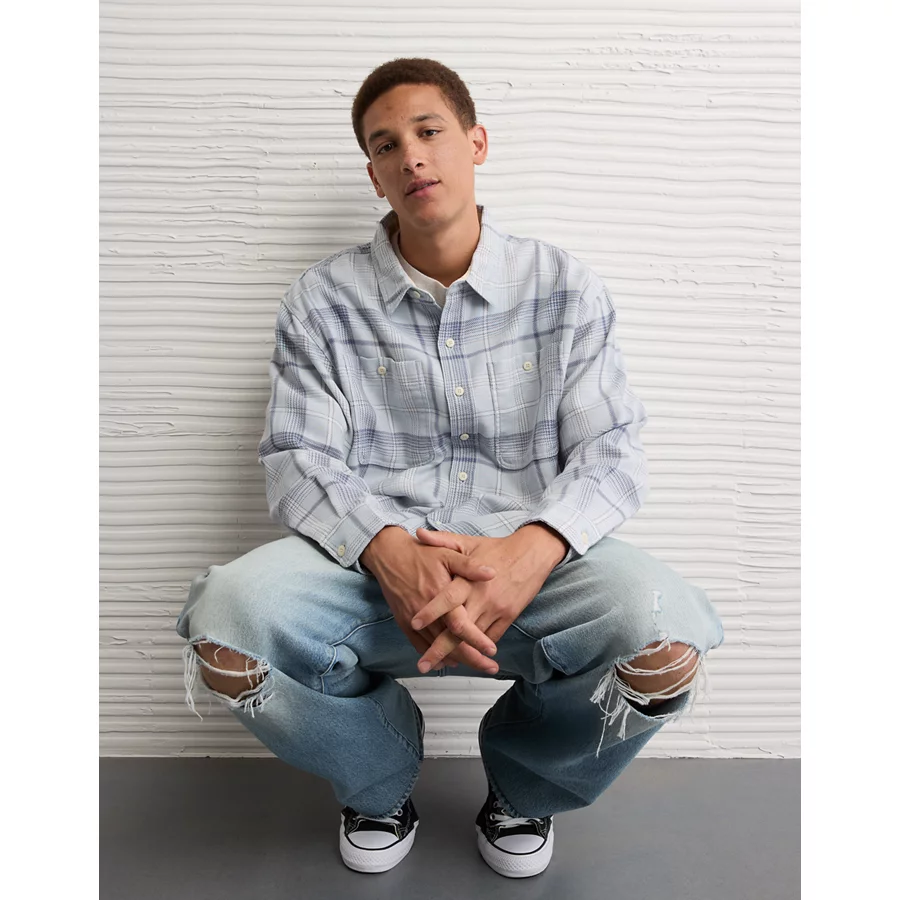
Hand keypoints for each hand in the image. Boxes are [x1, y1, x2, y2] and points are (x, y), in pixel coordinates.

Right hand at [363, 527, 501, 672]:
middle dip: (472, 658)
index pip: (461, 625)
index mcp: (440, 595)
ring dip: (457, 659)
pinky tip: (448, 661)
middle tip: (490, 667)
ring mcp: (413, 619)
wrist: (389, 555)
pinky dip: (434, 655)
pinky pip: (420, 645)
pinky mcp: (404, 622)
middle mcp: (426, 612)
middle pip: (451, 642)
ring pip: (437, 647)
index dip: (477, 640)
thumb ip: (469, 566)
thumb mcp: (447, 554)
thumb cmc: (420, 554)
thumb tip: (492, 573)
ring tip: (476, 666)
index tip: (492, 650)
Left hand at [410, 528, 557, 672]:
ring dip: (458, 655)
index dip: (431, 612)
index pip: (447, 598)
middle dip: (440, 649)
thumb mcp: (468, 542)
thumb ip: (441, 540)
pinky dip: (477, 649)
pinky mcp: (508, 617)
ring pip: (474, 639)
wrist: (532, 554)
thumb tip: (418, 533)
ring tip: (440, 668)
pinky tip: (465, 658)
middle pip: (458, 628)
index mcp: (469, 579)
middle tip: (423, 665)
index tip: (414, 623)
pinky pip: (491, 638)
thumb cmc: (497, 548)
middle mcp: (482, 597)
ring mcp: (496, 610)